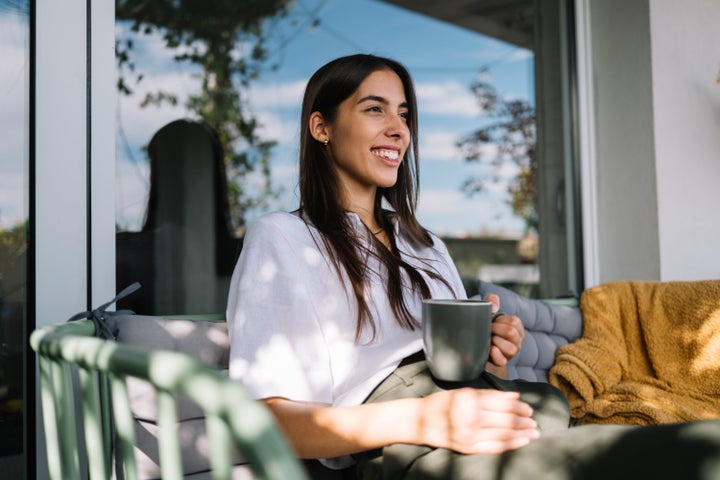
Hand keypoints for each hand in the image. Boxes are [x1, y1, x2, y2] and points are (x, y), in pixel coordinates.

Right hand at [419, 387, 539, 453]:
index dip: (519, 407)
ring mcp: (470, 435)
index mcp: (471, 401)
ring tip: (534, 432)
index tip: (528, 408)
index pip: (503, 404)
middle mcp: (472, 418)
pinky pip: (495, 447)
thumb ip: (489, 395)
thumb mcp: (464, 392)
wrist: (420, 421)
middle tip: (534, 421)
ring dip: (522, 434)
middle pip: (507, 420)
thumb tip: (514, 396)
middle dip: (524, 421)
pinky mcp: (469, 448)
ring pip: (504, 435)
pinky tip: (521, 442)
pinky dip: (511, 444)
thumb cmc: (442, 403)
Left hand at [484, 294, 524, 366]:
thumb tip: (494, 300)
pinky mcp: (501, 361)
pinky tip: (490, 349)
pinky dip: (495, 355)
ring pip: (510, 348)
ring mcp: (511, 352)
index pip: (514, 322)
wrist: (477, 343)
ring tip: (489, 340)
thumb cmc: (486, 327)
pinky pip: (502, 361)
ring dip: (495, 342)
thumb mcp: (488, 313)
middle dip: (495, 329)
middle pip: (511, 333)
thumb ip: (491, 303)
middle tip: (488, 330)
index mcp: (516, 327)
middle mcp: (516, 341)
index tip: (492, 321)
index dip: (500, 320)